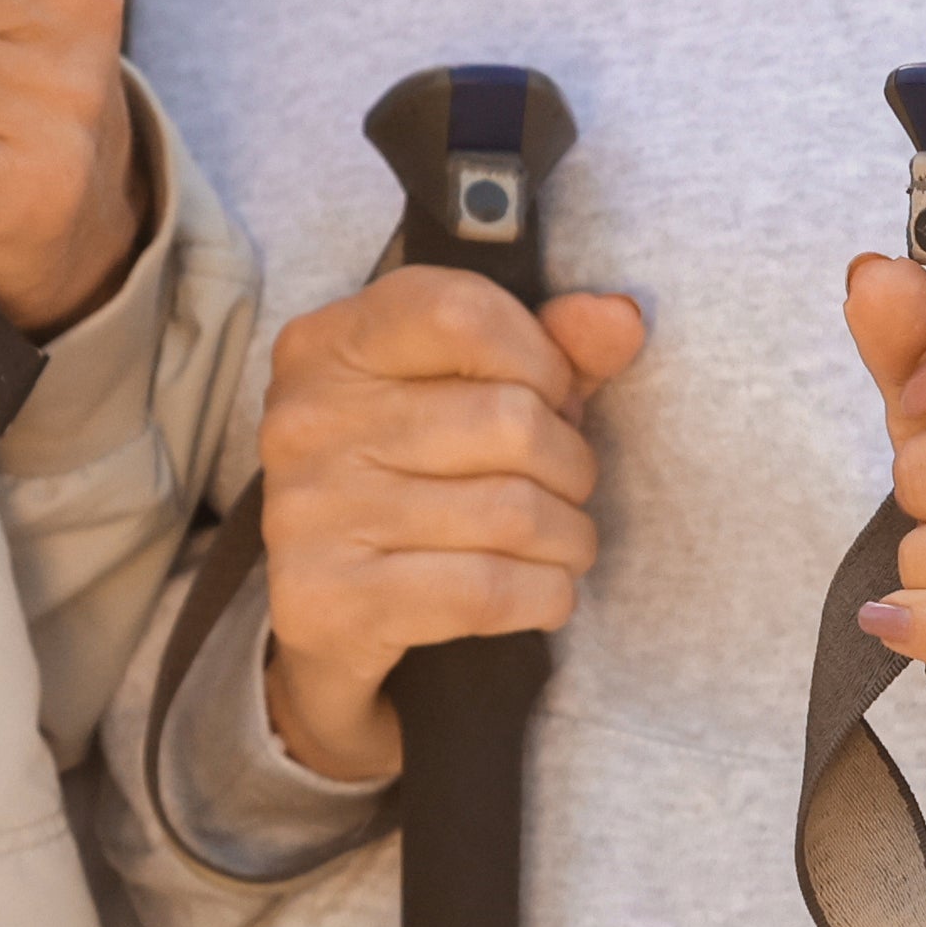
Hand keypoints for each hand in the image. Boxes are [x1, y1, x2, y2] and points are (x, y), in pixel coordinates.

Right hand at [250, 264, 652, 784]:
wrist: (328, 613)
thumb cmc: (414, 480)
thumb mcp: (469, 392)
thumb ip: (547, 347)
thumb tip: (620, 318)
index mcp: (329, 345)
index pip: (461, 313)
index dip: (542, 358)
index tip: (550, 397)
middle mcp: (305, 419)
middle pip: (510, 420)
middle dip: (571, 464)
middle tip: (559, 487)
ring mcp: (309, 510)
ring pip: (515, 513)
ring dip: (570, 538)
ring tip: (558, 543)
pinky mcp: (329, 598)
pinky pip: (490, 589)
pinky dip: (546, 595)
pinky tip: (538, 591)